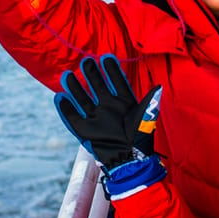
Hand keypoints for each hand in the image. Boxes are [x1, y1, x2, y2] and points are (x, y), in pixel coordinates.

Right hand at [55, 56, 164, 198]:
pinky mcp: (86, 131)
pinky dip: (66, 109)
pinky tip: (59, 97)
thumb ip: (150, 101)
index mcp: (124, 102)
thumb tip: (159, 86)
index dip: (112, 70)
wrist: (130, 160)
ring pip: (83, 99)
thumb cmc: (140, 138)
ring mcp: (97, 118)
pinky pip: (73, 118)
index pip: (117, 81)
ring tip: (67, 74)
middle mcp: (109, 107)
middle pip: (97, 86)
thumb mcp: (146, 117)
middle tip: (86, 61)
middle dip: (92, 74)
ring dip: (75, 87)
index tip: (106, 57)